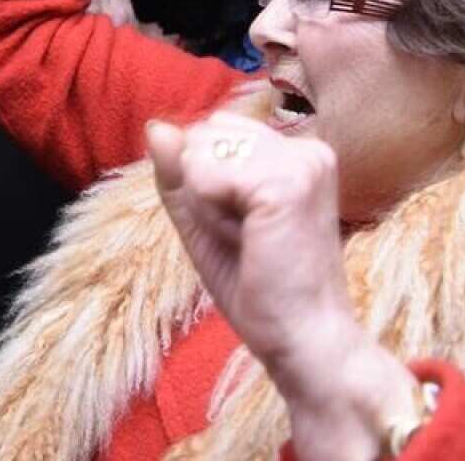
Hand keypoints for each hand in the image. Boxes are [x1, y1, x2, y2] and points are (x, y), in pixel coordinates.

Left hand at [147, 113, 349, 372]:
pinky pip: (205, 178)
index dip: (207, 185)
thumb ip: (180, 174)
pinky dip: (210, 217)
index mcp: (297, 152)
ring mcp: (302, 161)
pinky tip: (250, 242)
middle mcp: (307, 148)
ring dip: (208, 207)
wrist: (303, 339)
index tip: (248, 228)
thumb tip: (157, 126)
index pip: (211, 133)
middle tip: (249, 238)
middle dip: (204, 191)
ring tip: (251, 241)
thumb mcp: (205, 221)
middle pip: (203, 138)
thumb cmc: (260, 287)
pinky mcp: (287, 183)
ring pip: (201, 155)